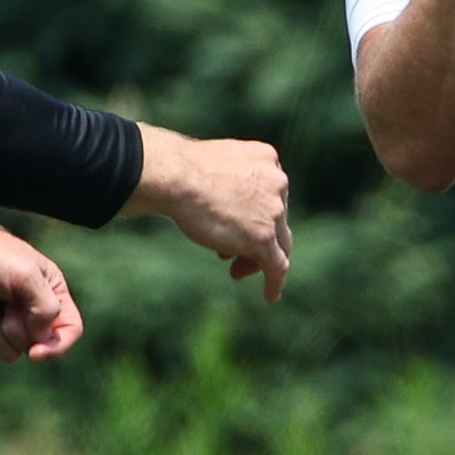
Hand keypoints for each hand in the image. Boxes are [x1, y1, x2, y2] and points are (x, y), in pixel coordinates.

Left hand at [0, 218, 83, 363]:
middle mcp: (31, 312)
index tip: (35, 351)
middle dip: (12, 327)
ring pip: (7, 354)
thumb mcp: (26, 276)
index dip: (57, 347)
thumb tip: (41, 338)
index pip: (71, 330)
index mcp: (51, 294)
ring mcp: (4, 324)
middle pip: (35, 345)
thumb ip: (46, 308)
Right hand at [127, 125, 292, 300]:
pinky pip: (278, 266)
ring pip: (278, 243)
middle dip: (256, 238)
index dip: (255, 214)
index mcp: (266, 159)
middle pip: (276, 220)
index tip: (235, 226)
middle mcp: (277, 183)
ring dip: (259, 259)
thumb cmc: (182, 170)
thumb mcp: (214, 167)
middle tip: (231, 254)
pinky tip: (270, 295)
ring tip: (235, 272)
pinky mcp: (264, 237)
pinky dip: (275, 282)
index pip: (270, 194)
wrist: (177, 176)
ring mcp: (273, 211)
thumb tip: (221, 203)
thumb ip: (229, 181)